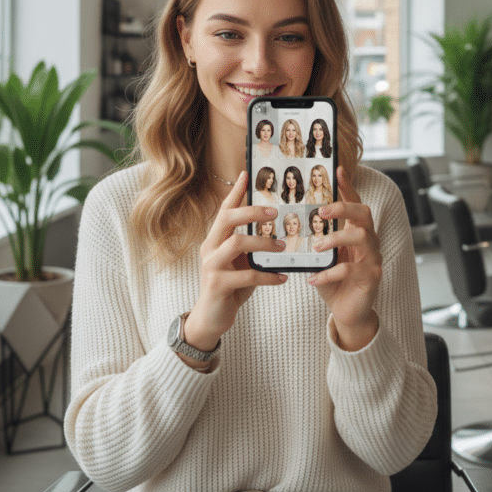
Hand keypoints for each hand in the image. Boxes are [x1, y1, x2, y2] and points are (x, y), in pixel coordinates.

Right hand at [184, 171, 287, 351]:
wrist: (211, 318)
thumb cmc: (230, 285)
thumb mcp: (240, 261)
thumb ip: (250, 245)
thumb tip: (276, 228)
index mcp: (215, 239)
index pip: (225, 209)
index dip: (236, 191)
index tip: (247, 173)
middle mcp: (209, 248)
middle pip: (227, 219)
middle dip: (251, 212)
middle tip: (274, 212)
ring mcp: (211, 266)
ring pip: (237, 244)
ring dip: (263, 244)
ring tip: (282, 247)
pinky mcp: (217, 285)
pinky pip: (247, 275)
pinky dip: (268, 276)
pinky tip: (282, 278)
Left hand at [309, 167, 381, 350]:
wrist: (348, 312)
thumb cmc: (333, 279)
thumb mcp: (322, 255)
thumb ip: (315, 237)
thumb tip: (290, 219)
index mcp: (356, 231)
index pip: (355, 203)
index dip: (347, 186)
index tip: (337, 169)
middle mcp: (369, 241)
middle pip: (364, 213)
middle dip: (342, 208)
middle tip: (320, 211)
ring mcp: (373, 258)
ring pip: (362, 237)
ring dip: (337, 238)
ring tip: (317, 246)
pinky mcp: (371, 277)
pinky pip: (353, 270)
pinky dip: (330, 273)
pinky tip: (313, 278)